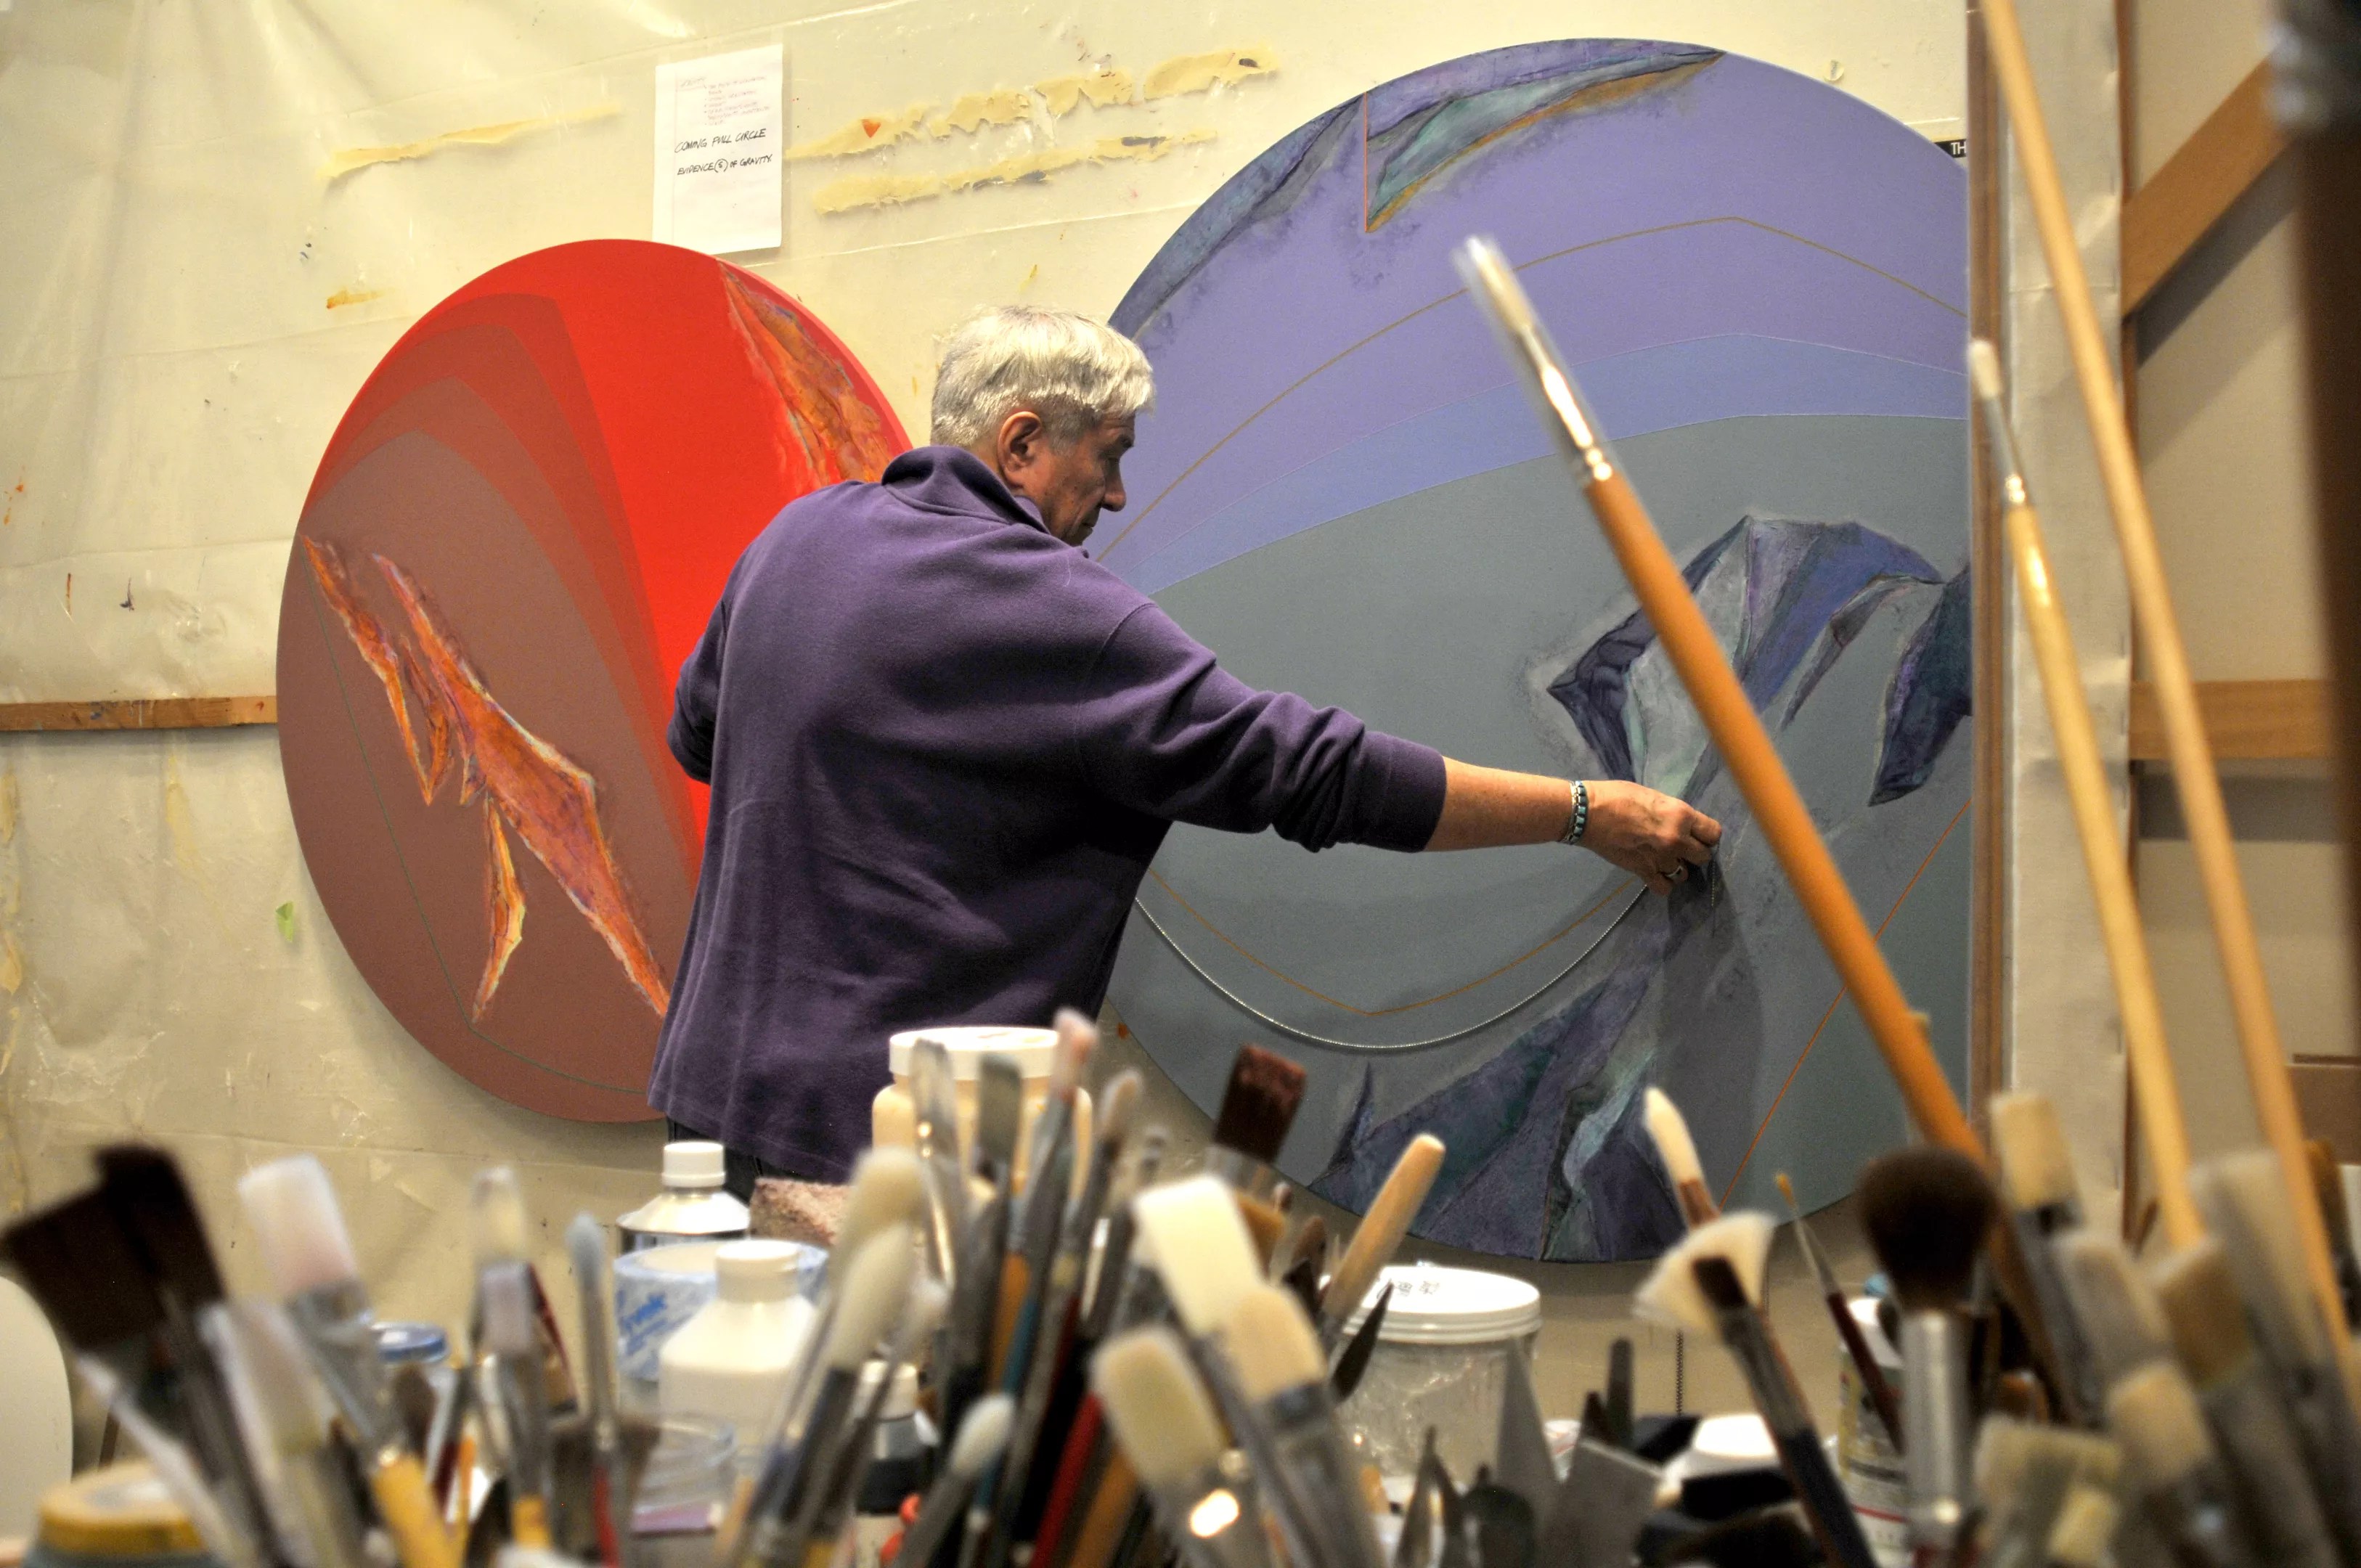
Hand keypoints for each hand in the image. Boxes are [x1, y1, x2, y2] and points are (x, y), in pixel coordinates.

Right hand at [1580, 780, 1721, 894]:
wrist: (1588, 813)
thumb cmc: (1618, 796)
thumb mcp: (1653, 796)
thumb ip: (1672, 812)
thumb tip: (1682, 823)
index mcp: (1681, 815)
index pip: (1714, 833)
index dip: (1706, 835)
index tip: (1697, 834)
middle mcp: (1676, 839)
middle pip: (1703, 856)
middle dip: (1695, 852)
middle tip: (1681, 847)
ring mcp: (1661, 858)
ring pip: (1684, 874)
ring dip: (1677, 868)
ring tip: (1665, 860)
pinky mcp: (1643, 872)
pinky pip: (1664, 888)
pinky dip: (1662, 884)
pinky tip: (1656, 875)